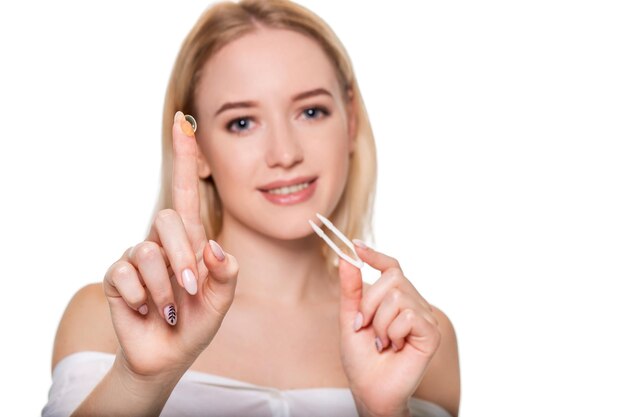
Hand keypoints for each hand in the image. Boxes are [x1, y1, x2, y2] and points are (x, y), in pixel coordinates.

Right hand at [103, 111, 237, 379]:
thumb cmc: (197, 322)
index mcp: (191, 239)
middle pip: (168, 219)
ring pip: (147, 250)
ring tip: (170, 308)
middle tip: (190, 289)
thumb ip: (226, 274)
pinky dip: (141, 296)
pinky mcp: (116, 276)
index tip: (184, 122)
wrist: (168, 355)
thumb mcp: (221, 300)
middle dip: (182, 256)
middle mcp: (163, 241)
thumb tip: (214, 248)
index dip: (186, 156)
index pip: (187, 189)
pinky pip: (124, 273)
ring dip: (165, 286)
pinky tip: (146, 309)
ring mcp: (137, 257)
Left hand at [338, 242, 440, 416]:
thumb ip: (351, 288)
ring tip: (381, 341)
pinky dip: (393, 332)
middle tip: (365, 326)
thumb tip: (346, 256)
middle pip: (392, 278)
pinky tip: (394, 347)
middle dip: (370, 303)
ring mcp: (425, 317)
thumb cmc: (361, 357)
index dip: (376, 255)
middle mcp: (414, 303)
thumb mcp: (351, 316)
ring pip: (398, 297)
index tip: (356, 247)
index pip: (392, 267)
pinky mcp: (431, 333)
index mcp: (395, 298)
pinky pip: (408, 315)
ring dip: (379, 322)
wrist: (369, 388)